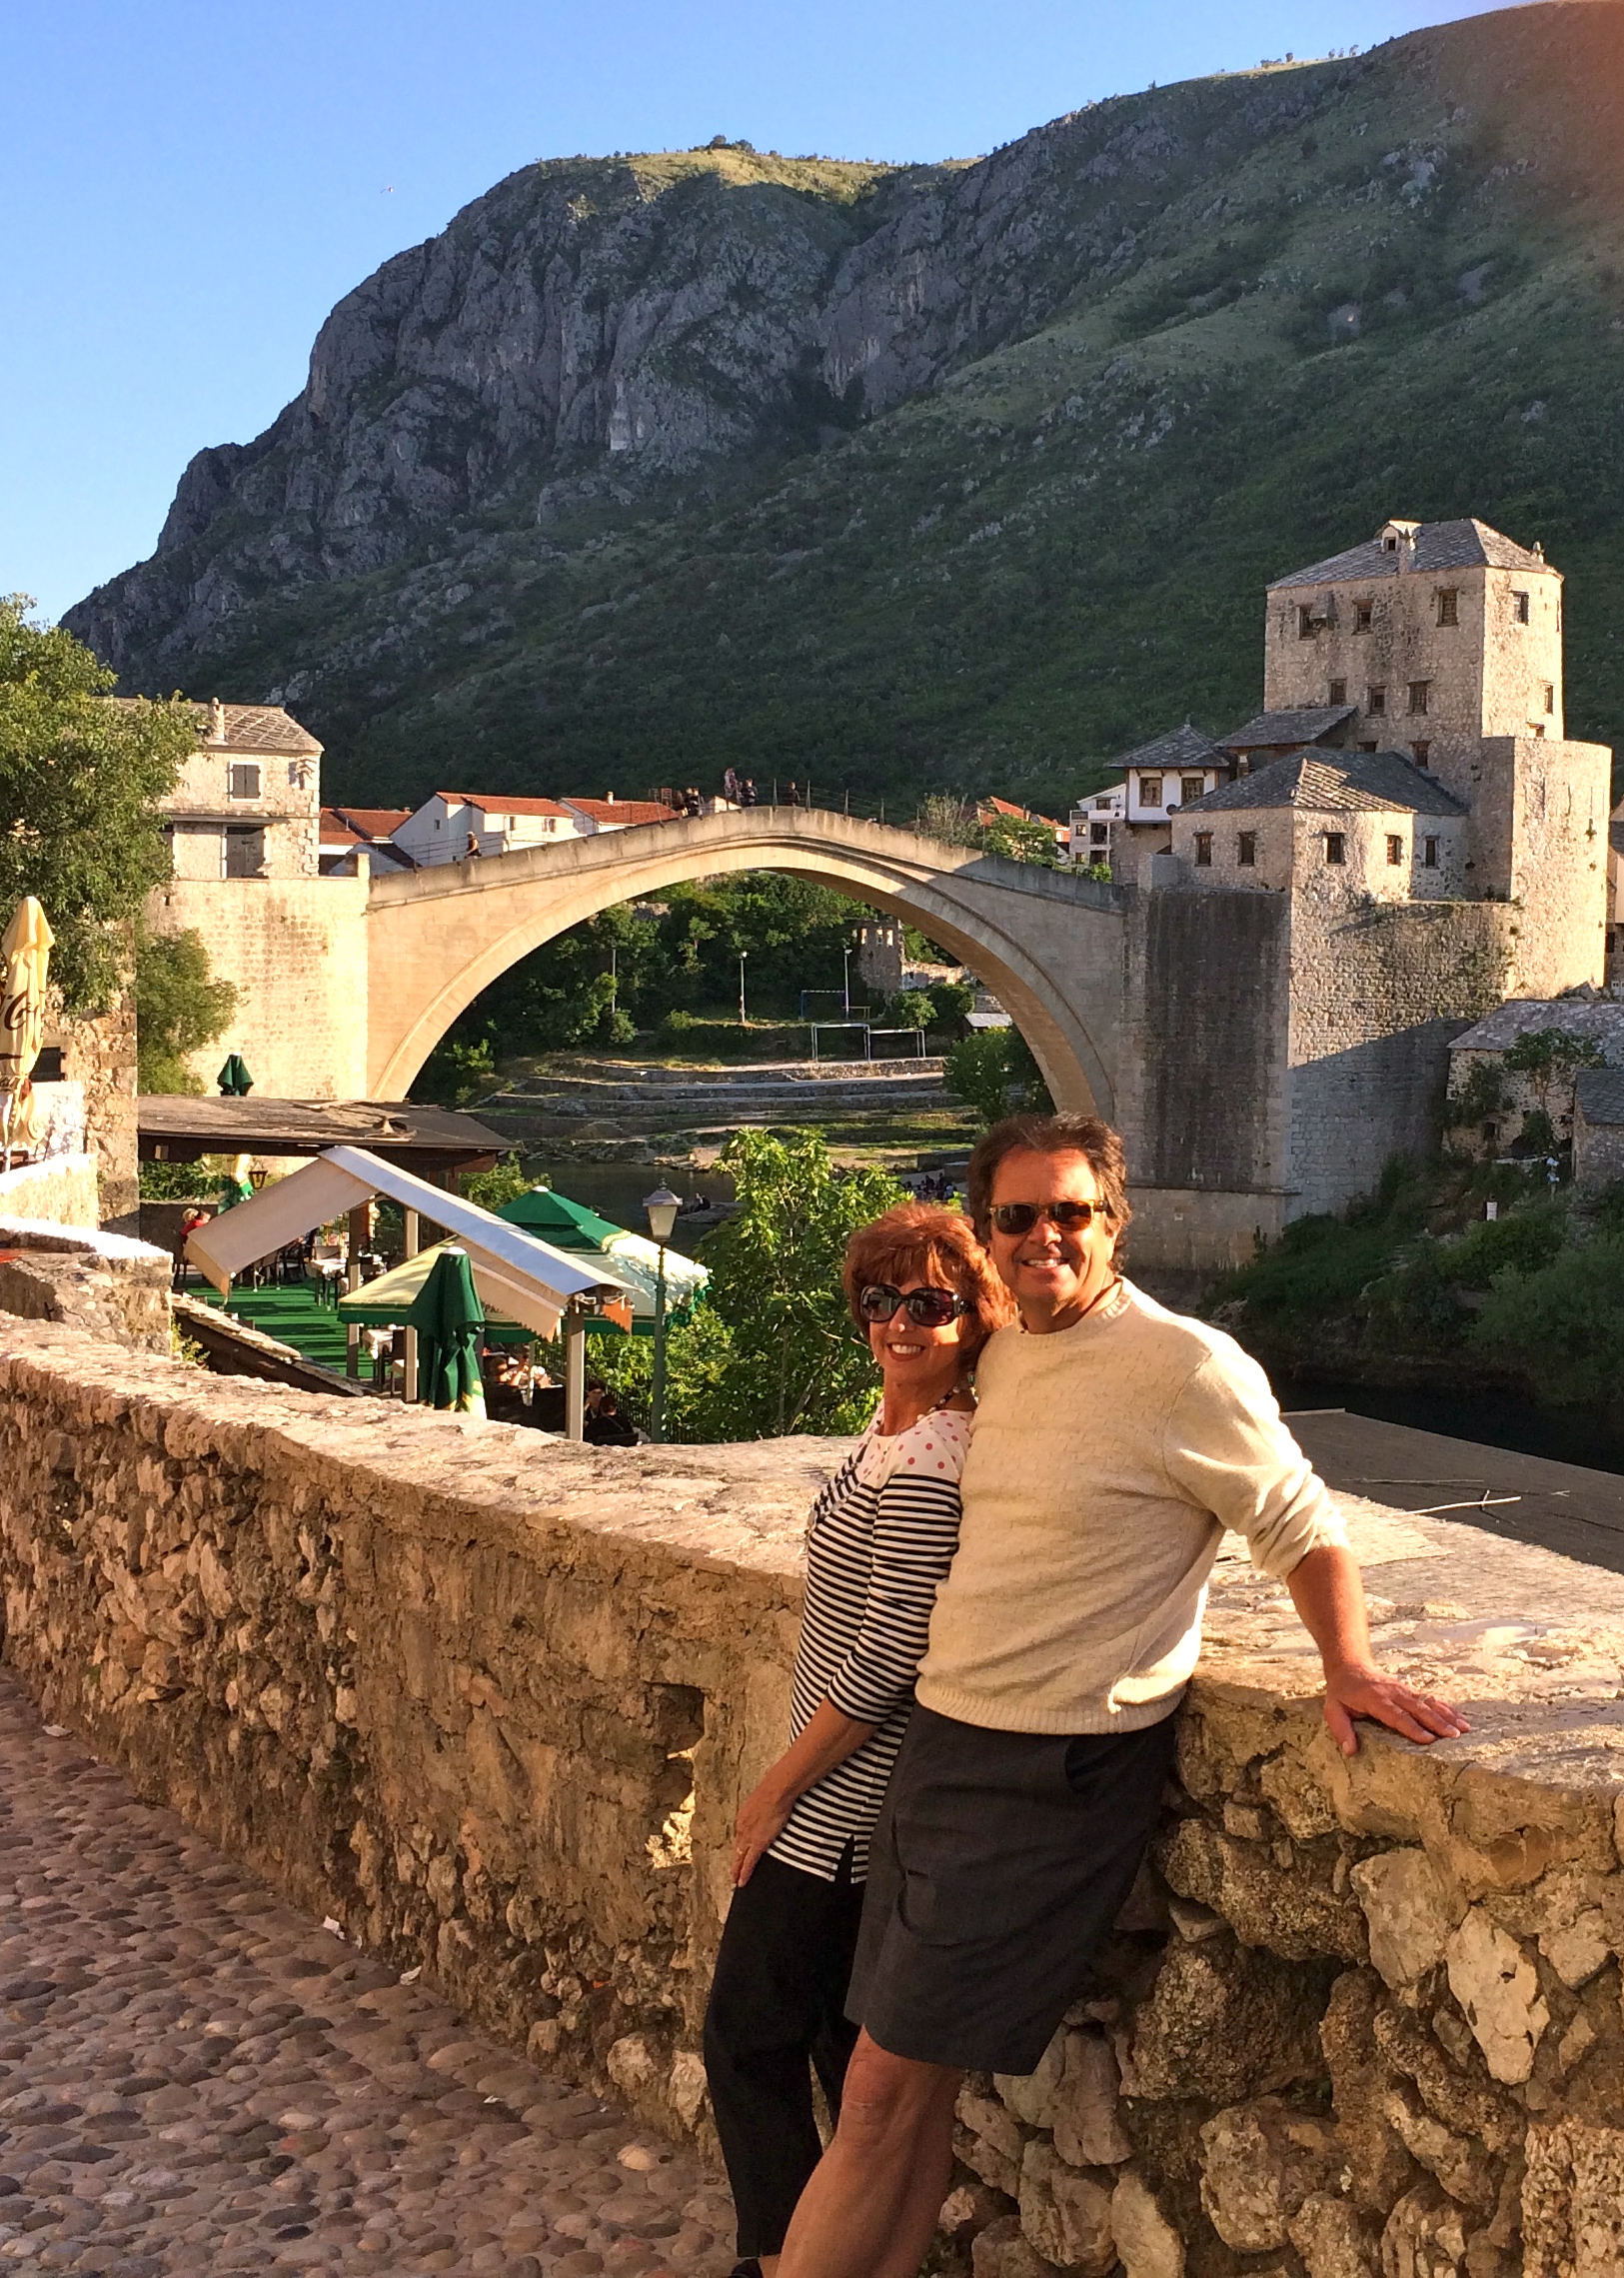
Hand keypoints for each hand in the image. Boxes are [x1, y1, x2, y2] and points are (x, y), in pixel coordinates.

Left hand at [732, 1774, 794, 1886]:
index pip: (741, 1835)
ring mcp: (749, 1837)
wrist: (776, 1791)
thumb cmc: (774, 1789)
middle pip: (738, 1848)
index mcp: (744, 1816)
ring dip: (737, 1871)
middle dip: (735, 1861)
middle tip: (733, 1873)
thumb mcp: (765, 1797)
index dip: (740, 1846)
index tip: (740, 1853)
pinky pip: (749, 1862)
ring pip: (740, 1858)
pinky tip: (742, 1882)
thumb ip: (764, 1805)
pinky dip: (745, 1873)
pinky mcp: (758, 1843)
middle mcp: (742, 1827)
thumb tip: (770, 1804)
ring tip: (736, 1881)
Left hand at [1323, 1662, 1469, 1756]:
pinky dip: (1447, 1708)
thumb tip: (1350, 1751)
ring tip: (1465, 1729)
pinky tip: (1461, 1719)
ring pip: (1428, 1702)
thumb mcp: (1332, 1710)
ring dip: (1447, 1715)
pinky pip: (1431, 1699)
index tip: (1428, 1740)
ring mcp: (1404, 1690)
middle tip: (1454, 1736)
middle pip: (1418, 1708)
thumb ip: (1341, 1730)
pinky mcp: (1411, 1691)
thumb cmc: (1342, 1693)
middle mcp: (1393, 1693)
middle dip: (1437, 1722)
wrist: (1350, 1667)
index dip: (1412, 1727)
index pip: (1396, 1715)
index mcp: (1374, 1699)